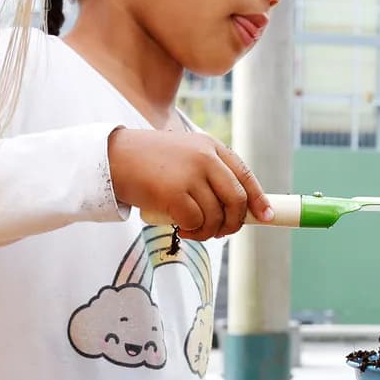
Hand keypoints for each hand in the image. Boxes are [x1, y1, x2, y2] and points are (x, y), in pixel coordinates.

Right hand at [108, 127, 271, 239]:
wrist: (114, 158)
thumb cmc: (150, 162)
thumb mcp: (185, 155)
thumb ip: (209, 173)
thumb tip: (237, 208)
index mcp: (211, 146)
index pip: (245, 175)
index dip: (258, 199)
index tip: (265, 216)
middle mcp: (205, 158)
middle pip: (237, 199)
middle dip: (234, 222)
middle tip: (223, 232)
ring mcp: (190, 175)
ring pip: (217, 215)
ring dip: (210, 231)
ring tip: (195, 230)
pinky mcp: (174, 193)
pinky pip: (197, 222)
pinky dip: (194, 231)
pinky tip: (184, 229)